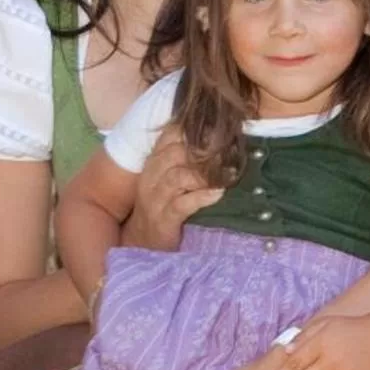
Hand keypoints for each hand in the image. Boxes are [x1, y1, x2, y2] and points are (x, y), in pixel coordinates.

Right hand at [121, 126, 222, 250]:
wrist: (141, 242)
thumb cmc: (160, 205)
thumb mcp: (166, 177)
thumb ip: (184, 158)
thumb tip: (216, 137)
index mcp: (153, 163)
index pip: (169, 135)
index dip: (193, 129)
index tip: (218, 128)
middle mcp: (151, 178)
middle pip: (175, 153)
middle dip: (204, 150)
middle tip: (228, 150)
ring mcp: (155, 200)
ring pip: (178, 177)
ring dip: (204, 174)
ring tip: (227, 173)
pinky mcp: (163, 221)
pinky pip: (182, 204)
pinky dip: (202, 197)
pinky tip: (218, 193)